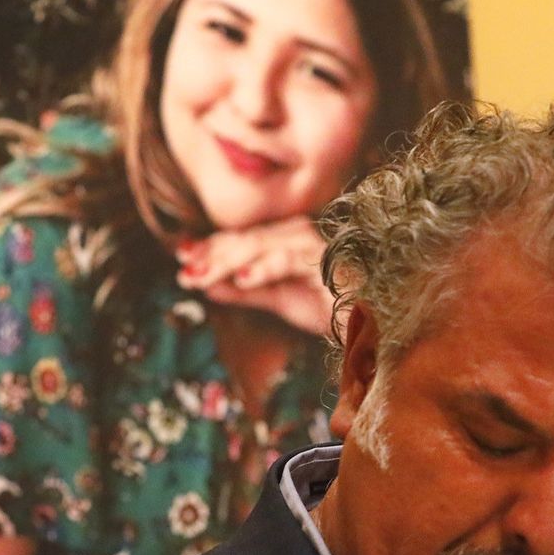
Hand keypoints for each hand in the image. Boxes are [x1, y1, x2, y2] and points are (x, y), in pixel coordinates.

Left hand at [175, 216, 333, 336]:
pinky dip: (264, 268)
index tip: (180, 263)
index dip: (208, 250)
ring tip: (200, 278)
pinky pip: (289, 260)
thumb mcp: (277, 299)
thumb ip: (244, 291)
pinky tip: (242, 280)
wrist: (373, 320)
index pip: (239, 240)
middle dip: (210, 256)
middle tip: (184, 273)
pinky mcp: (325, 261)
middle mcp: (296, 234)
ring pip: (259, 246)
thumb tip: (205, 285)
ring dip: (226, 263)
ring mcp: (311, 245)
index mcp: (285, 239)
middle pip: (243, 240)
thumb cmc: (329, 306)